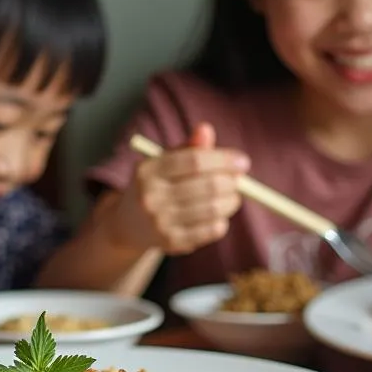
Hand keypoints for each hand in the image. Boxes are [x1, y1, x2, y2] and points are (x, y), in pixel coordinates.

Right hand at [112, 123, 247, 254]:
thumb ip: (187, 148)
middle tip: (240, 180)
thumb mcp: (164, 163)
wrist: (128, 225)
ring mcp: (160, 222)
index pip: (194, 161)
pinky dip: (222, 220)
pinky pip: (211, 230)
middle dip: (232, 182)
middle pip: (208, 186)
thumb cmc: (154, 186)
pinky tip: (218, 215)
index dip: (223, 160)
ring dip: (231, 201)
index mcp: (148, 171)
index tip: (243, 162)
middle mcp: (151, 197)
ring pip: (213, 209)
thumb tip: (206, 129)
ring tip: (233, 196)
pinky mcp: (172, 243)